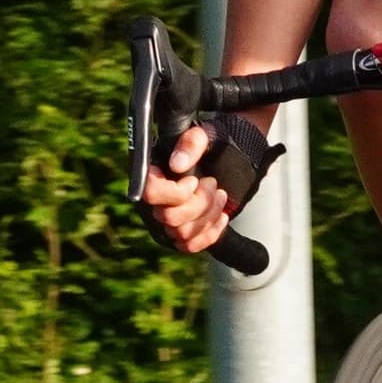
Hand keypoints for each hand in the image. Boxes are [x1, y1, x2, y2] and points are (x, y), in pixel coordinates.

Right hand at [141, 112, 276, 255]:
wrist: (231, 159)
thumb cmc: (213, 146)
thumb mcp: (206, 136)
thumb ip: (191, 143)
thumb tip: (177, 165)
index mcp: (152, 175)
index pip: (150, 193)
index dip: (176, 192)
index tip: (195, 180)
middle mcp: (154, 201)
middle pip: (169, 218)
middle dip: (199, 203)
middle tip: (213, 184)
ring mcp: (166, 221)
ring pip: (183, 234)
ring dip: (209, 215)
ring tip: (220, 196)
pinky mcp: (181, 235)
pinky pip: (190, 246)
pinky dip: (211, 232)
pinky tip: (222, 216)